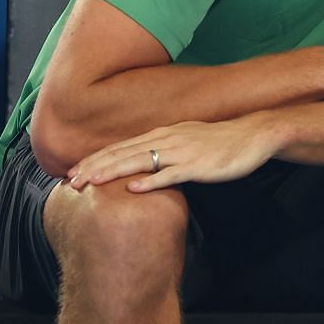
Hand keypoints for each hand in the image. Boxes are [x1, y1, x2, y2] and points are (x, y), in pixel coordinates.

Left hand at [67, 116, 279, 192]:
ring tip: (89, 182)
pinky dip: (150, 181)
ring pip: (139, 162)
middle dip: (93, 167)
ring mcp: (182, 151)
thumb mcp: (187, 141)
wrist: (254, 135)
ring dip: (112, 172)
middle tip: (69, 181)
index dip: (95, 159)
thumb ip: (164, 151)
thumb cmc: (221, 142)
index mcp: (162, 134)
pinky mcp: (198, 165)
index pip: (120, 147)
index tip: (73, 172)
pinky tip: (132, 188)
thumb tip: (143, 165)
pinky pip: (170, 174)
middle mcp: (167, 139)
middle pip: (122, 153)